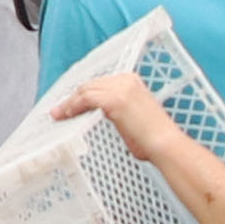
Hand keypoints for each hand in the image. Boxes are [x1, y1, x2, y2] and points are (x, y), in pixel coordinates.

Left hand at [41, 57, 170, 150]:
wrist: (165, 143)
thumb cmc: (154, 137)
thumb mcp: (133, 117)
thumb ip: (116, 112)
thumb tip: (98, 117)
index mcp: (131, 81)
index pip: (99, 83)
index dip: (82, 93)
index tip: (71, 103)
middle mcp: (125, 80)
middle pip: (90, 84)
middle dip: (73, 97)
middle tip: (60, 109)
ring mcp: (120, 88)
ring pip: (85, 90)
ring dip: (69, 103)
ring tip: (59, 114)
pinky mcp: (114, 100)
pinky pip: (85, 99)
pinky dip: (73, 106)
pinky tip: (66, 115)